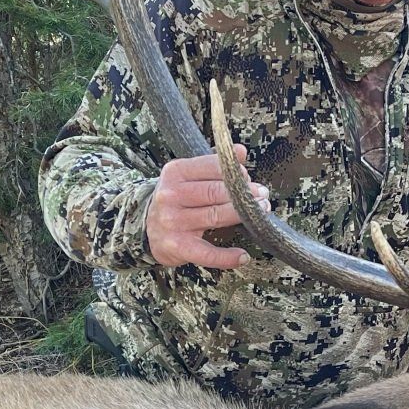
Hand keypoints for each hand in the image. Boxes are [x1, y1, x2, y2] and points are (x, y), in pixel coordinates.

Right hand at [146, 147, 271, 269]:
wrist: (147, 227)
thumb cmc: (176, 198)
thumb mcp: (188, 176)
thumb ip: (214, 164)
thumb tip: (241, 151)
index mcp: (175, 172)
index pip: (213, 166)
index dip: (236, 172)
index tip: (248, 179)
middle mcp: (171, 196)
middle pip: (216, 192)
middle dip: (244, 194)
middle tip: (262, 196)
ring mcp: (173, 222)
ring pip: (216, 216)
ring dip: (244, 216)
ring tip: (260, 214)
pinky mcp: (177, 246)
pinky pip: (207, 253)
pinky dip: (227, 256)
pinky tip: (243, 256)